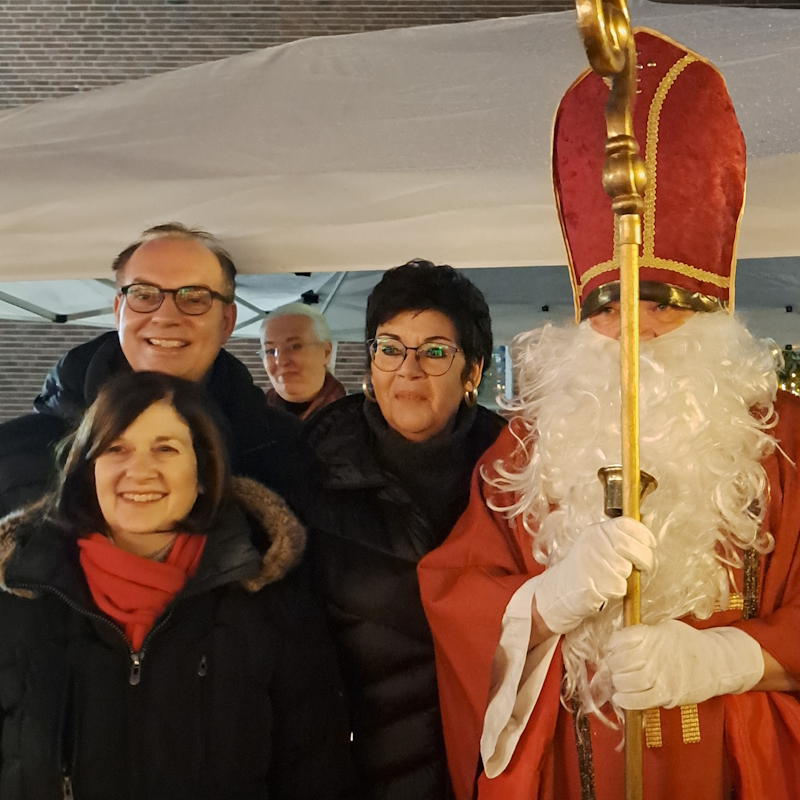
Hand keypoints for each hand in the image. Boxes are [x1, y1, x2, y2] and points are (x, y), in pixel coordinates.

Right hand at [533, 517, 655, 634]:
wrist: (561, 589)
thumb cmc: (587, 566)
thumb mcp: (602, 543)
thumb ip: (624, 533)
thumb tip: (649, 517)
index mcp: (596, 531)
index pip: (625, 524)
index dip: (643, 533)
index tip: (650, 544)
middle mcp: (592, 543)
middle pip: (628, 546)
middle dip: (644, 557)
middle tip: (644, 566)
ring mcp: (591, 562)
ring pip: (625, 568)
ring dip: (627, 576)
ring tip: (615, 577)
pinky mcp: (593, 583)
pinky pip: (619, 586)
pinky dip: (618, 590)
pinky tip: (607, 588)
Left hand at [608, 620, 764, 709]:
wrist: (718, 663)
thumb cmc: (689, 644)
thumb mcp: (666, 628)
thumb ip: (645, 633)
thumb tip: (621, 640)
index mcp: (652, 635)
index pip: (621, 639)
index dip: (612, 645)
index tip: (612, 648)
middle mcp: (654, 655)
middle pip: (620, 661)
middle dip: (613, 664)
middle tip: (615, 666)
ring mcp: (660, 676)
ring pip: (626, 681)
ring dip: (618, 682)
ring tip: (619, 680)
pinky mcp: (667, 695)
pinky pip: (639, 701)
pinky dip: (625, 700)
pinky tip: (619, 697)